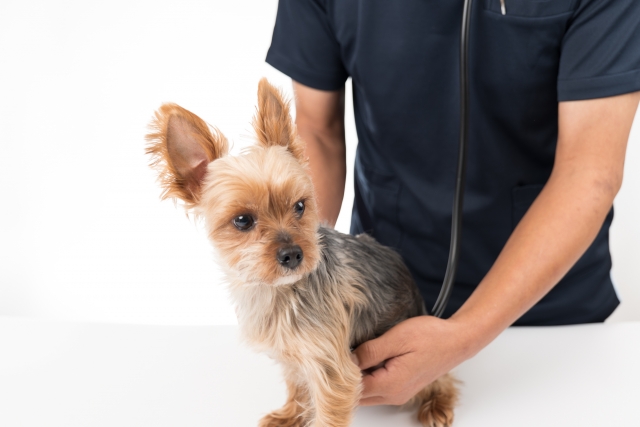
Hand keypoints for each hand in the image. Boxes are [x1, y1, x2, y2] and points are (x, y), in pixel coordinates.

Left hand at [351, 315, 476, 405]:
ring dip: (356, 378)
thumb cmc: (431, 337)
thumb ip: (370, 351)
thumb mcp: (397, 338)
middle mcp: (393, 395)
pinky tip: (366, 358)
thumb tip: (346, 359)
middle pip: (357, 396)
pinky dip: (367, 377)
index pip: (352, 389)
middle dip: (345, 379)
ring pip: (365, 393)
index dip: (340, 373)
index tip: (335, 354)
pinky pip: (376, 387)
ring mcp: (398, 394)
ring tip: (354, 353)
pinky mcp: (401, 387)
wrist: (457, 341)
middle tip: (340, 354)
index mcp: (391, 385)